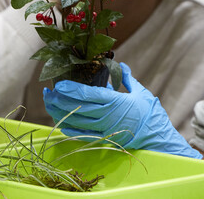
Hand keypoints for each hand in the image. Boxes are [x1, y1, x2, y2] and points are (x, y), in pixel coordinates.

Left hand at [43, 62, 200, 158]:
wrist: (155, 137)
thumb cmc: (149, 112)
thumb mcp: (140, 91)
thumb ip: (127, 77)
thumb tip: (120, 64)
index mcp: (114, 101)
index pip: (88, 94)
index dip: (71, 89)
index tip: (58, 84)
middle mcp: (105, 116)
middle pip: (77, 107)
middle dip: (60, 100)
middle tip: (48, 93)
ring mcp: (103, 129)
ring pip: (76, 121)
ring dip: (60, 113)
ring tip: (50, 104)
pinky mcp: (103, 139)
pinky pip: (81, 134)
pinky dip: (69, 128)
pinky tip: (60, 122)